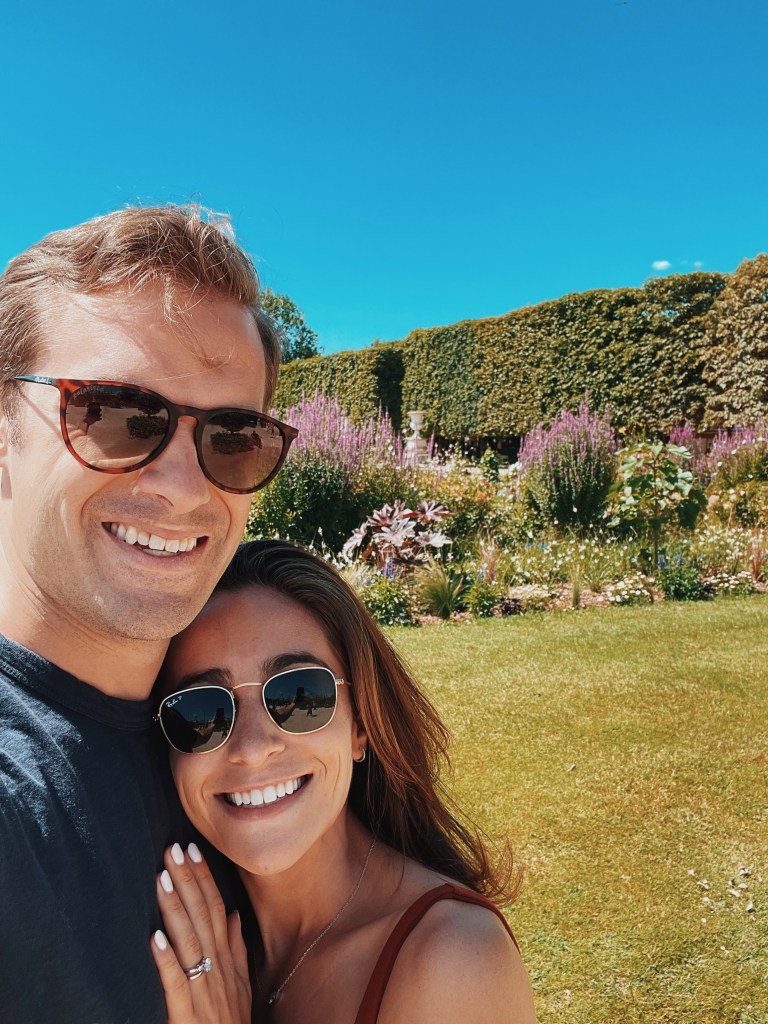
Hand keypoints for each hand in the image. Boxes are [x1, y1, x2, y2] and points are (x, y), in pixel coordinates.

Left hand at [151, 842, 250, 1023]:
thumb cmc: (231, 1023)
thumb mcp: (242, 986)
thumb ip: (237, 950)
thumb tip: (234, 916)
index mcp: (226, 958)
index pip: (216, 907)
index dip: (204, 878)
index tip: (192, 849)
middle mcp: (216, 967)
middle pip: (202, 915)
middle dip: (188, 880)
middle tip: (173, 849)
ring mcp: (202, 988)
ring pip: (188, 940)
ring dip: (175, 908)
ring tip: (162, 878)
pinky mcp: (185, 1012)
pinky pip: (174, 981)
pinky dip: (166, 959)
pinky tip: (155, 937)